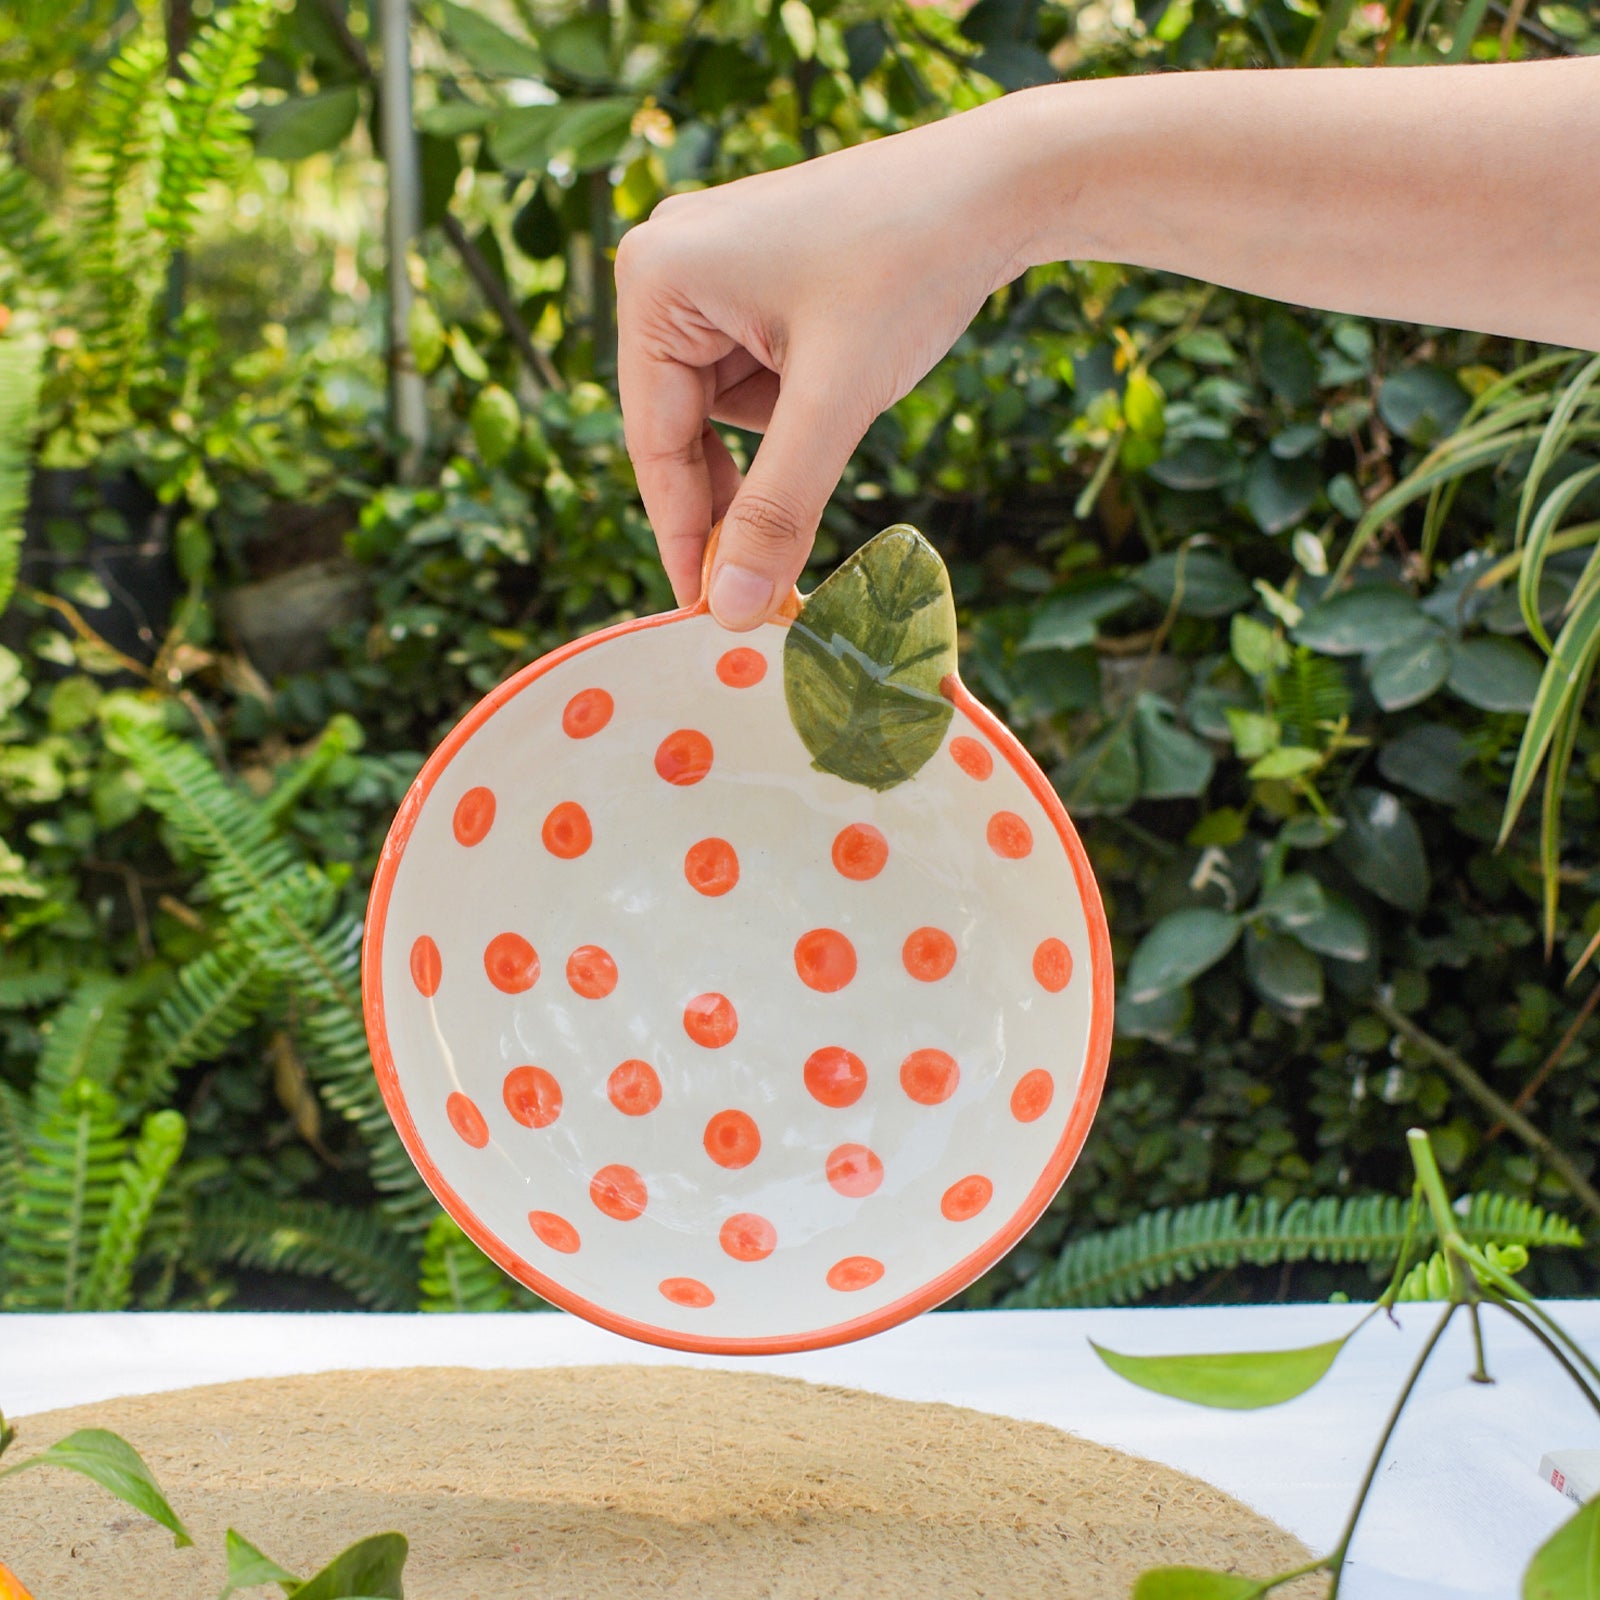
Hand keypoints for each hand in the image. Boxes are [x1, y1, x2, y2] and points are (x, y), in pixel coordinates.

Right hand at [616, 104, 1025, 628]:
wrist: (999, 185)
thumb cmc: (910, 265)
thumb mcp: (837, 401)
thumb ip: (778, 509)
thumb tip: (731, 609)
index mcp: (656, 280)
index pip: (654, 441)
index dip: (682, 534)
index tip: (706, 611)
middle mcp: (667, 269)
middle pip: (682, 429)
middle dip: (734, 495)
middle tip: (768, 582)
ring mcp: (710, 272)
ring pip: (725, 413)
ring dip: (778, 443)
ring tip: (842, 407)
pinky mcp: (755, 282)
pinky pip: (757, 379)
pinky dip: (798, 408)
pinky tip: (846, 378)